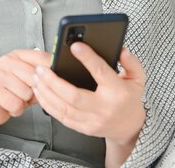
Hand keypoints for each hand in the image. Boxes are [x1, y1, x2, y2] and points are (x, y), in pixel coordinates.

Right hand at [0, 49, 47, 135]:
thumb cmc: (14, 93)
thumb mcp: (31, 82)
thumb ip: (43, 76)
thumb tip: (59, 76)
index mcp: (18, 55)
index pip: (41, 57)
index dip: (51, 71)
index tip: (53, 81)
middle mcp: (6, 60)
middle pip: (35, 76)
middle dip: (35, 91)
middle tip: (27, 94)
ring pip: (26, 92)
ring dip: (25, 102)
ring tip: (17, 99)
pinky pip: (16, 104)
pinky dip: (17, 110)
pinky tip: (10, 105)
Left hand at [30, 44, 145, 166]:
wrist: (130, 127)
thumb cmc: (130, 98)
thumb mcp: (137, 78)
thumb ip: (131, 62)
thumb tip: (120, 49)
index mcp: (118, 92)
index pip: (100, 72)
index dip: (87, 58)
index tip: (74, 46)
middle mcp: (104, 108)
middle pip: (74, 95)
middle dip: (53, 81)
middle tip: (41, 68)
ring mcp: (93, 121)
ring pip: (64, 108)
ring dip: (46, 92)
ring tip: (36, 77)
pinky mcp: (84, 128)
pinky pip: (61, 117)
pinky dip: (48, 105)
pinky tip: (40, 92)